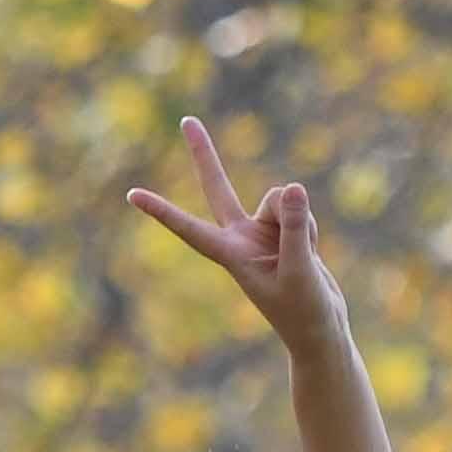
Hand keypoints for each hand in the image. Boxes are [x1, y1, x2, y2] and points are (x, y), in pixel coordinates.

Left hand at [122, 116, 348, 351]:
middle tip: (186, 120)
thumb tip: (292, 187)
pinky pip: (299, 210)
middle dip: (204, 155)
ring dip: (300, 221)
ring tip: (303, 256)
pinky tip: (311, 252)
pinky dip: (310, 227)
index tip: (131, 195)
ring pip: (280, 199)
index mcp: (231, 255)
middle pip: (218, 188)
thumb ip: (294, 228)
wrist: (321, 330)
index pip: (189, 229)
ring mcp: (261, 231)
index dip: (162, 212)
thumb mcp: (300, 271)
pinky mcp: (283, 230)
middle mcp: (240, 237)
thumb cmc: (304, 312)